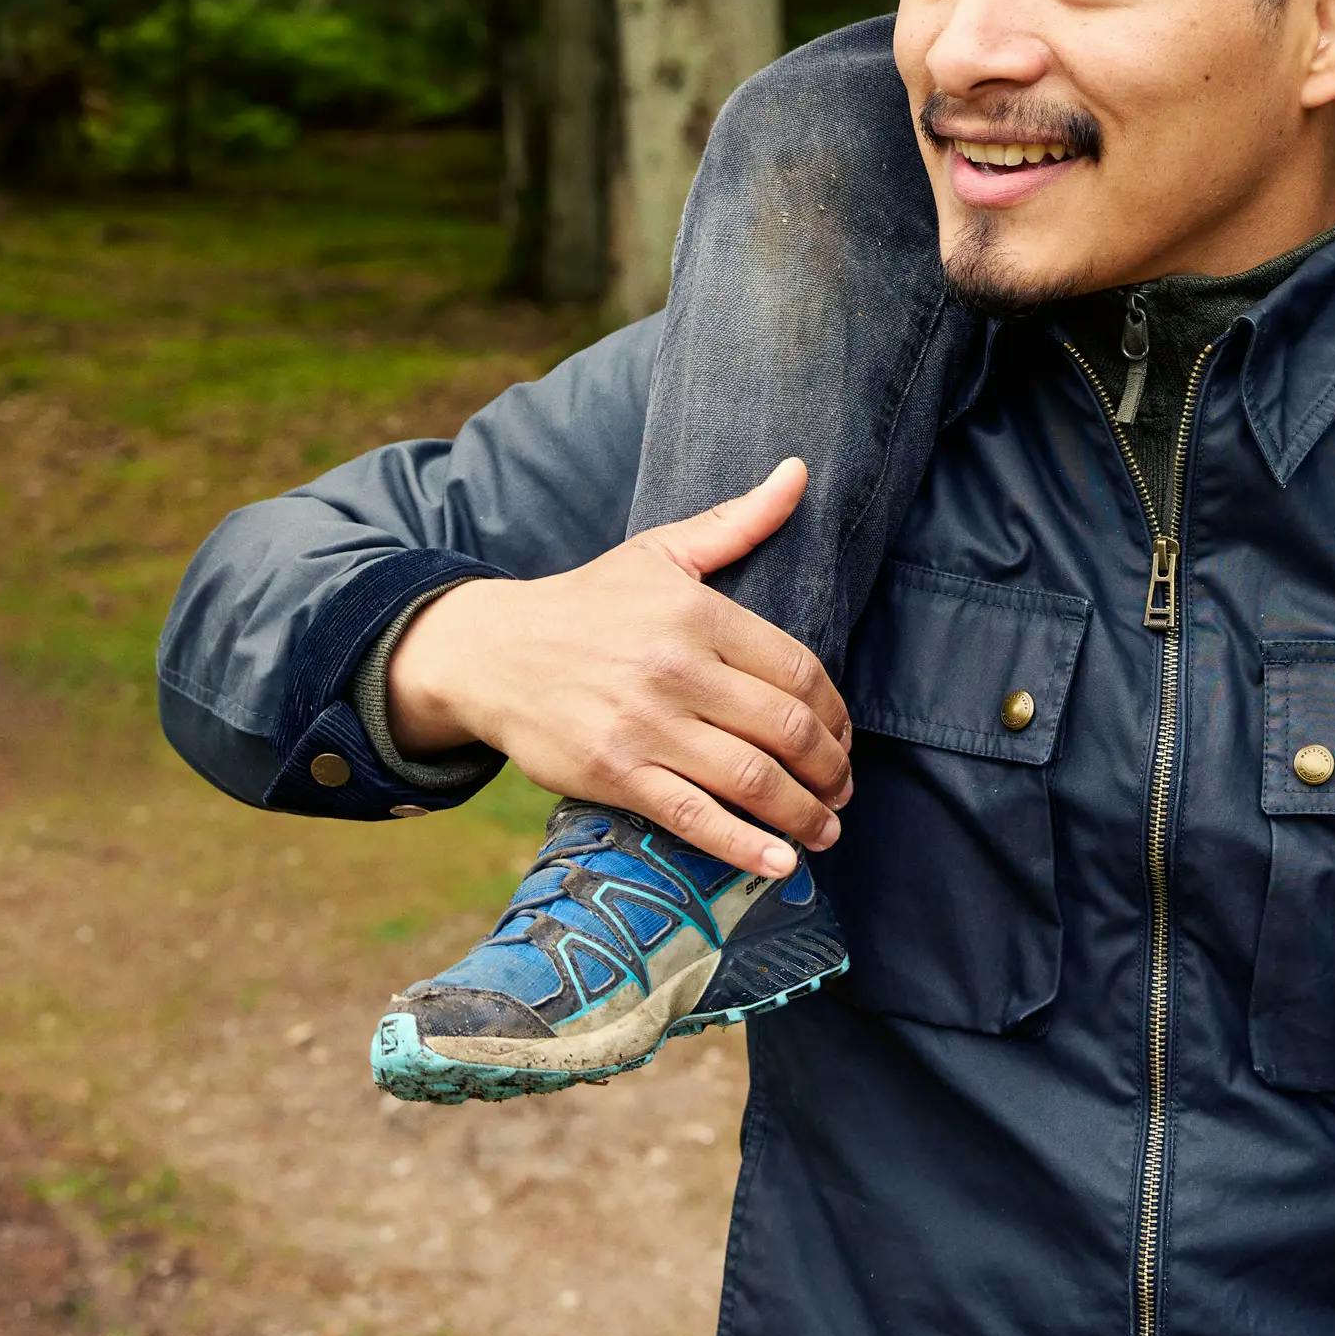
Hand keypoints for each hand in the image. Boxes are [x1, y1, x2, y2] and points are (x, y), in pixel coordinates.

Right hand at [379, 459, 853, 881]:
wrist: (492, 651)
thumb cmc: (588, 603)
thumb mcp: (661, 552)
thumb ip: (738, 521)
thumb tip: (800, 471)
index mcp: (698, 614)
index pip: (798, 671)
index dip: (836, 713)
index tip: (843, 736)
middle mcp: (678, 669)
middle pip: (786, 729)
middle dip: (830, 769)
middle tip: (843, 791)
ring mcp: (645, 724)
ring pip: (752, 779)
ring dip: (804, 814)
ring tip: (825, 829)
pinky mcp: (614, 772)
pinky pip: (694, 817)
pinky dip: (745, 847)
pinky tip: (781, 864)